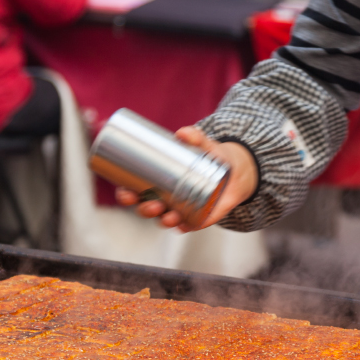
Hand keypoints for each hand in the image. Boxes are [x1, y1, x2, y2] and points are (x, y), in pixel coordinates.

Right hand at [115, 127, 258, 231]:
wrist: (234, 170)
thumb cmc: (209, 155)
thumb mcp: (202, 144)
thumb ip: (194, 136)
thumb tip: (182, 133)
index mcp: (155, 182)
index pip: (133, 193)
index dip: (126, 196)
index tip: (127, 193)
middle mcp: (163, 199)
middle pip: (146, 209)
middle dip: (145, 210)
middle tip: (153, 204)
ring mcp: (178, 210)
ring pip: (164, 220)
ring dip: (163, 220)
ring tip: (169, 215)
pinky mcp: (195, 218)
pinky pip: (185, 226)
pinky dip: (183, 226)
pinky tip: (182, 225)